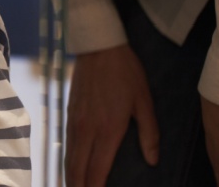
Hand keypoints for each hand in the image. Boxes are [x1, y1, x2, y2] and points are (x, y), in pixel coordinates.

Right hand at [65, 44, 158, 186]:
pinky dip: (67, 160)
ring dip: (70, 176)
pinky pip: (66, 144)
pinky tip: (71, 165)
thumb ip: (149, 133)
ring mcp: (74, 121)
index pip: (97, 168)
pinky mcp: (68, 113)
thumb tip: (152, 160)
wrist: (98, 47)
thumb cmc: (126, 73)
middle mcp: (86, 128)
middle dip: (78, 186)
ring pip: (68, 157)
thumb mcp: (144, 102)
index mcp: (108, 129)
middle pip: (76, 168)